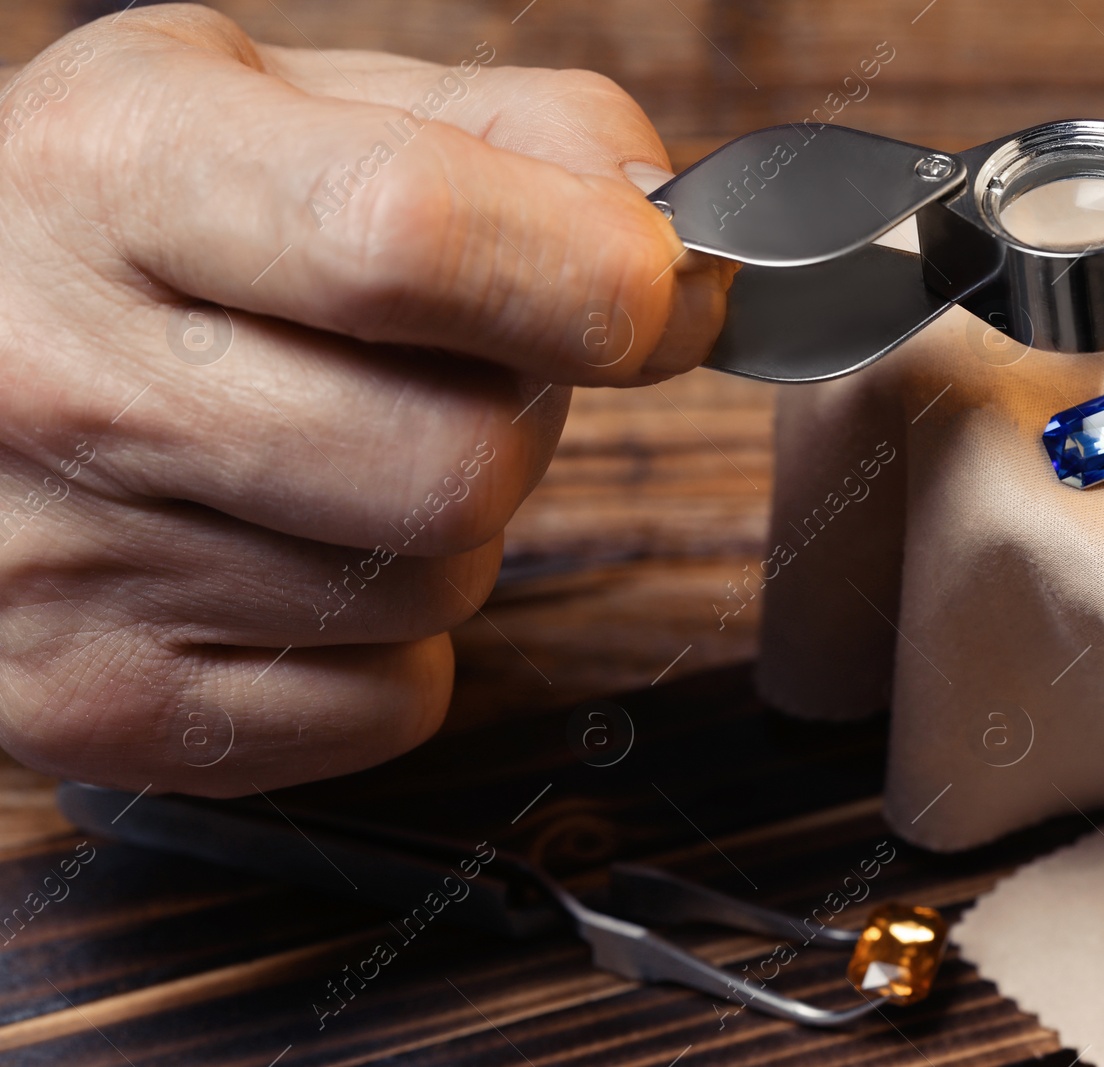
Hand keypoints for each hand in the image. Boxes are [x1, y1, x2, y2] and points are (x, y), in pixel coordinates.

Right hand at [0, 4, 727, 794]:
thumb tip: (672, 245)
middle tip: (447, 371)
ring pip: (437, 589)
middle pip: (458, 462)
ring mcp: (65, 565)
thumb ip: (514, 134)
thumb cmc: (136, 222)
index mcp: (123, 173)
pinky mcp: (93, 706)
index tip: (656, 291)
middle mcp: (66, 376)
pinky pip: (387, 704)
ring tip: (337, 448)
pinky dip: (392, 641)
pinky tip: (295, 551)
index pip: (409, 237)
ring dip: (448, 525)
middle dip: (515, 418)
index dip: (590, 278)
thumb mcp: (292, 100)